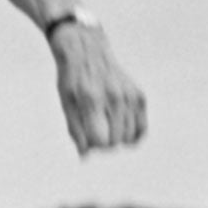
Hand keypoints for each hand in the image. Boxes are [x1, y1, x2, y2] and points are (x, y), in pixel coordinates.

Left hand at [52, 22, 147, 153]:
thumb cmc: (73, 80)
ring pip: (129, 138)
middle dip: (103, 143)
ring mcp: (129, 96)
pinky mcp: (139, 95)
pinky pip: (141, 128)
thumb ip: (75, 131)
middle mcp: (114, 97)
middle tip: (95, 130)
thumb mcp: (66, 104)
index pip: (100, 141)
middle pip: (115, 141)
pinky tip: (121, 128)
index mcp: (92, 99)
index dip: (92, 146)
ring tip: (106, 127)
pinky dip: (132, 134)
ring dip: (117, 138)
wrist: (87, 51)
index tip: (87, 138)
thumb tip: (85, 157)